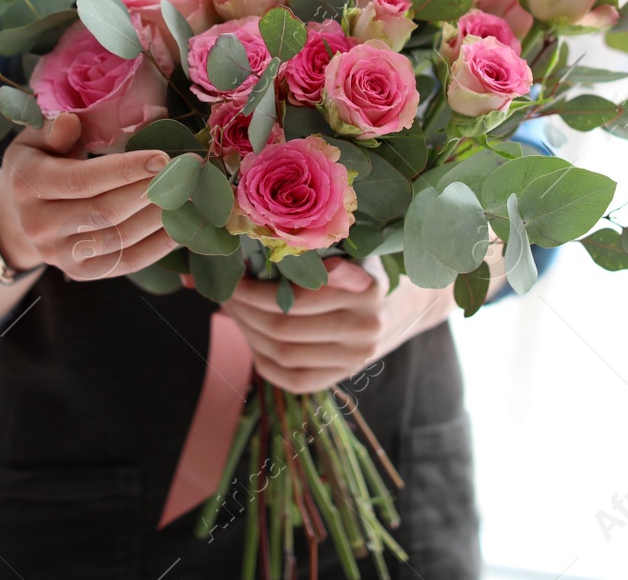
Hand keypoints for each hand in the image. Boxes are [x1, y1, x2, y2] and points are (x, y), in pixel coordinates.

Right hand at [0, 113, 177, 281]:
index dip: (124, 170)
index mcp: (28, 185)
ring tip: (186, 194)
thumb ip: (55, 130)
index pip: (82, 181)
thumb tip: (72, 121)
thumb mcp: (35, 139)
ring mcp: (59, 254)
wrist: (17, 216)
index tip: (162, 157)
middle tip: (184, 173)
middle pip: (104, 212)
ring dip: (159, 216)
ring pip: (119, 238)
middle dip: (150, 191)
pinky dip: (157, 246)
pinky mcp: (80, 272)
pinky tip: (180, 224)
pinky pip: (126, 262)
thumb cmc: (36, 164)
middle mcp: (39, 224)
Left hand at [222, 259, 455, 392]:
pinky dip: (264, 362)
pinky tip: (252, 339)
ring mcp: (356, 358)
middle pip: (284, 328)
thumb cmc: (361, 267)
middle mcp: (365, 327)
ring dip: (248, 333)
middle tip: (225, 293)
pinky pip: (294, 380)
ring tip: (235, 312)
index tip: (232, 275)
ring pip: (284, 354)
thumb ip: (311, 248)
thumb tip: (246, 249)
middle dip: (244, 311)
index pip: (296, 298)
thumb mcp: (346, 248)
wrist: (402, 304)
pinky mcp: (344, 376)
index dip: (254, 291)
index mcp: (365, 288)